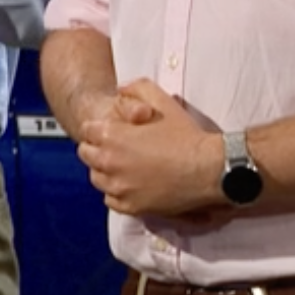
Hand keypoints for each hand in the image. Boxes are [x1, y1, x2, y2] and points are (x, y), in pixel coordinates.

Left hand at [77, 79, 226, 219]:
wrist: (207, 168)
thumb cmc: (185, 135)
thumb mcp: (161, 99)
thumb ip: (135, 88)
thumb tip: (120, 90)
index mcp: (111, 136)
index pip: (87, 130)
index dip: (98, 127)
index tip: (110, 129)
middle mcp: (109, 163)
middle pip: (86, 154)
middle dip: (97, 148)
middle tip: (116, 146)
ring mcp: (119, 188)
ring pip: (96, 178)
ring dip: (105, 170)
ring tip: (123, 165)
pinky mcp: (130, 207)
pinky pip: (110, 199)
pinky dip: (116, 191)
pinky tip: (130, 183)